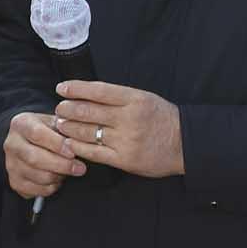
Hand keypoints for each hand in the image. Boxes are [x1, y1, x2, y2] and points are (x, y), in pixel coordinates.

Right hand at [3, 108, 85, 198]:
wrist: (32, 142)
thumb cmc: (50, 132)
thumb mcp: (57, 123)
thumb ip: (68, 130)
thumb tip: (81, 141)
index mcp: (21, 124)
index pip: (37, 134)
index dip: (57, 144)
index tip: (73, 152)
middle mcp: (11, 144)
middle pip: (35, 159)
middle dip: (62, 165)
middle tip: (80, 168)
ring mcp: (10, 164)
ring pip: (38, 176)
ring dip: (59, 176)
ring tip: (69, 170)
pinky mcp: (15, 181)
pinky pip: (37, 190)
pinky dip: (53, 187)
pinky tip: (58, 178)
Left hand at [52, 80, 184, 177]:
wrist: (186, 144)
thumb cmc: (163, 119)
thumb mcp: (145, 99)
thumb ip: (118, 97)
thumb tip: (84, 95)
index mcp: (135, 99)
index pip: (97, 91)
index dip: (75, 88)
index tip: (62, 88)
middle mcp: (129, 118)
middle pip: (86, 111)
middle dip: (66, 109)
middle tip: (59, 110)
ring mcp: (126, 139)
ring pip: (85, 132)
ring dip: (67, 128)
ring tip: (61, 125)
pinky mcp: (124, 159)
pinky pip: (92, 152)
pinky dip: (77, 146)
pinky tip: (70, 142)